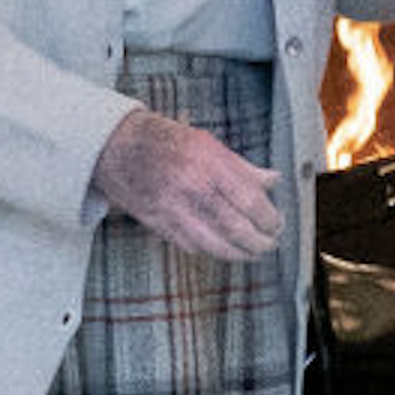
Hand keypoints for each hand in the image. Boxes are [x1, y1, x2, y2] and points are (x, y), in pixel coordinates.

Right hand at [91, 109, 283, 260]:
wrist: (118, 145)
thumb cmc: (165, 140)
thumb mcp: (207, 143)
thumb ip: (241, 166)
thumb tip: (273, 180)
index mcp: (208, 161)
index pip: (250, 200)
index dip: (270, 218)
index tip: (277, 222)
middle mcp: (191, 186)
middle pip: (237, 228)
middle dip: (260, 242)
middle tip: (269, 242)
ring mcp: (173, 208)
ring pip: (216, 246)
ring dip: (240, 254)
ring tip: (252, 252)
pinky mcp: (158, 224)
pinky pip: (193, 247)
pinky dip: (212, 250)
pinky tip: (222, 246)